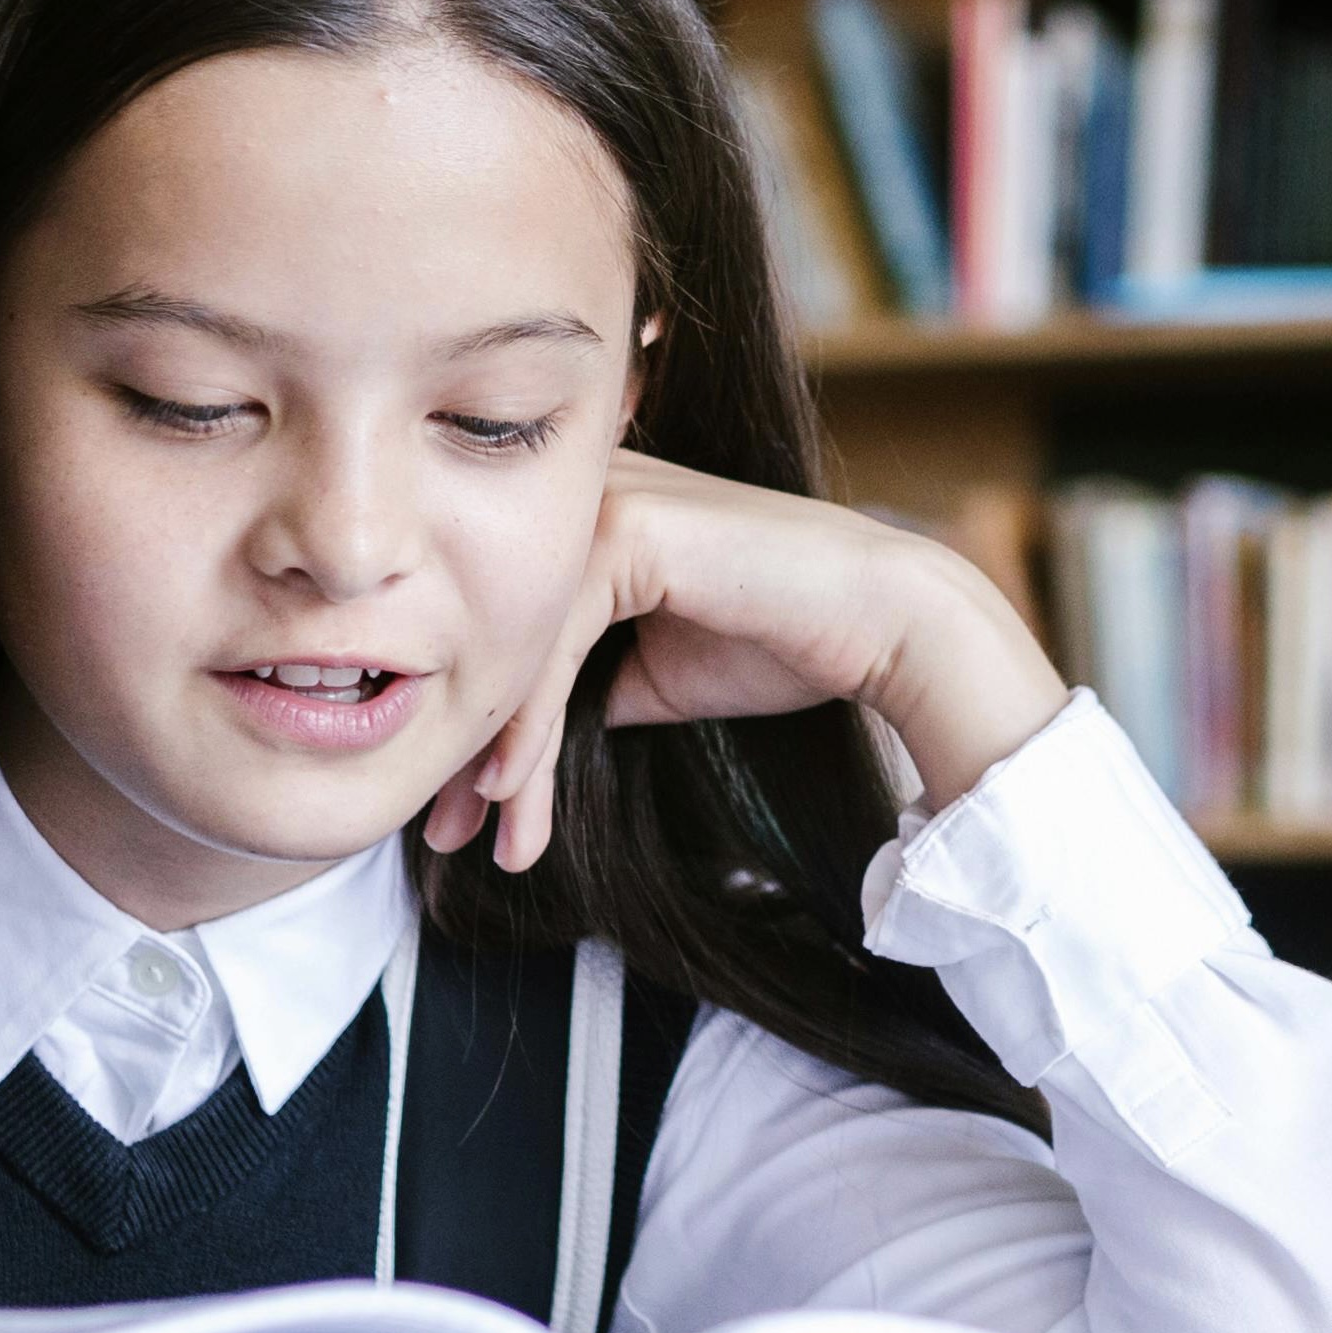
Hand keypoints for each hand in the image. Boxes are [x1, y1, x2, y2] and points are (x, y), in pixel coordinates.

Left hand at [431, 452, 1065, 869]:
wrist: (884, 621)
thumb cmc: (789, 641)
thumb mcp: (658, 674)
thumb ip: (593, 680)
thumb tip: (534, 730)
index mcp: (587, 522)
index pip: (505, 633)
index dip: (480, 725)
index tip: (464, 810)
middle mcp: (582, 498)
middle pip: (492, 637)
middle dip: (463, 745)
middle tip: (447, 834)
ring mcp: (601, 502)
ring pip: (513, 647)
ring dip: (493, 752)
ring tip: (483, 834)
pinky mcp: (625, 526)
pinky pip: (550, 643)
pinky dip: (528, 724)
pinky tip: (513, 785)